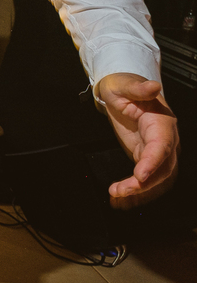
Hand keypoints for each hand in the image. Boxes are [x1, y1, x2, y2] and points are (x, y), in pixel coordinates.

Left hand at [95, 73, 178, 209]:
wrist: (122, 91)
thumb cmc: (122, 86)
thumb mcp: (123, 84)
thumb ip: (137, 88)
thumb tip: (153, 86)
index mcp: (161, 121)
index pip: (162, 146)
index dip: (153, 162)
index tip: (140, 175)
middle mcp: (165, 139)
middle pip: (163, 167)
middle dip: (144, 183)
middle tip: (120, 190)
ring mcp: (158, 151)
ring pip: (158, 178)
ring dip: (140, 191)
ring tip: (117, 196)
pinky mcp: (147, 158)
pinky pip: (148, 178)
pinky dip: (137, 191)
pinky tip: (121, 198)